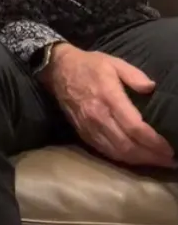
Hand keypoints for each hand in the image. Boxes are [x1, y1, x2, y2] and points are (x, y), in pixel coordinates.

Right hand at [42, 44, 174, 167]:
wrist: (58, 70)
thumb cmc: (89, 65)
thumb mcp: (114, 62)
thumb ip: (134, 75)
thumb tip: (152, 88)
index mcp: (109, 98)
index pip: (134, 127)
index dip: (153, 141)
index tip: (169, 148)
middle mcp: (98, 116)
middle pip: (127, 145)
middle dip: (150, 156)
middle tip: (169, 160)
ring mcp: (89, 127)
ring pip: (116, 152)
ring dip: (138, 160)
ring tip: (156, 161)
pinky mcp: (83, 132)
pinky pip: (104, 151)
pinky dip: (122, 158)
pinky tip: (134, 158)